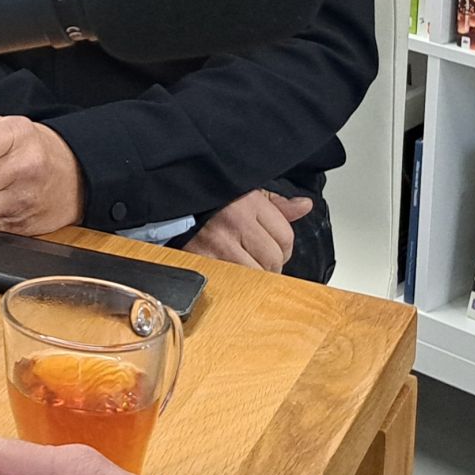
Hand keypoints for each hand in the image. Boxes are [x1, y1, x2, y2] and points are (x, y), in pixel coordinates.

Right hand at [183, 189, 312, 272]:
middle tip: (256, 259)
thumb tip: (304, 206)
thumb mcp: (245, 192)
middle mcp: (235, 220)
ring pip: (256, 274)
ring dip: (254, 275)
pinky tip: (229, 271)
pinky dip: (234, 281)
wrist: (170, 202)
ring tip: (243, 265)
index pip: (286, 237)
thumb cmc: (209, 200)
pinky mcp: (202, 259)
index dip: (283, 247)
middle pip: (274, 259)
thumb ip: (276, 203)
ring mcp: (218, 242)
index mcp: (249, 201)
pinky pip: (232, 281)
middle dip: (270, 264)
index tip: (272, 248)